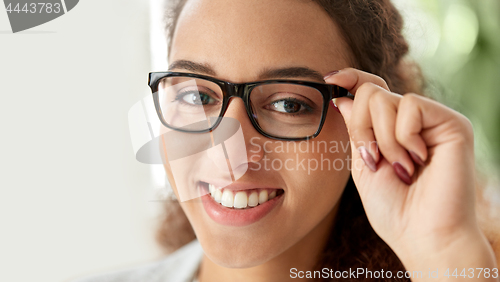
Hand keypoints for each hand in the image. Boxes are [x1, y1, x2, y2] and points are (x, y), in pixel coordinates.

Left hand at [325, 68, 497, 279]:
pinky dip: (403, 137)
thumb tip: (344, 98)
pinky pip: (410, 106)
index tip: (329, 79)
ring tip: (401, 168)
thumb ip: (356, 130)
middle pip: (371, 92)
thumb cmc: (393, 209)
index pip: (371, 90)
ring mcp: (433, 120)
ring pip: (385, 99)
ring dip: (382, 141)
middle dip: (361, 129)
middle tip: (373, 160)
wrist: (422, 235)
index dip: (350, 79)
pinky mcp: (451, 123)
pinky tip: (417, 160)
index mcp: (391, 130)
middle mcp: (412, 121)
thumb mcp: (362, 166)